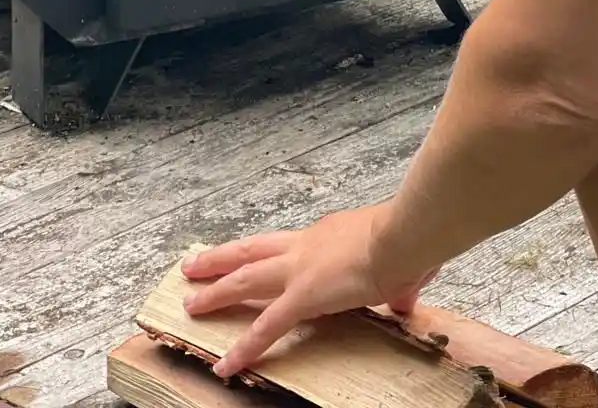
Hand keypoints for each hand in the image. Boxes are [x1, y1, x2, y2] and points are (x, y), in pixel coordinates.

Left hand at [181, 205, 436, 378]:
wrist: (402, 235)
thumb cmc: (406, 241)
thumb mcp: (399, 261)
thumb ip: (396, 284)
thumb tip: (405, 298)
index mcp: (323, 235)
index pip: (283, 245)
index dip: (261, 252)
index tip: (245, 257)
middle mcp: (303, 247)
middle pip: (250, 251)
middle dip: (219, 260)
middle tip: (193, 266)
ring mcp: (298, 270)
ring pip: (245, 280)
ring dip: (216, 292)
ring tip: (191, 304)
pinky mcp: (303, 296)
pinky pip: (266, 327)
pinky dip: (244, 347)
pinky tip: (226, 364)